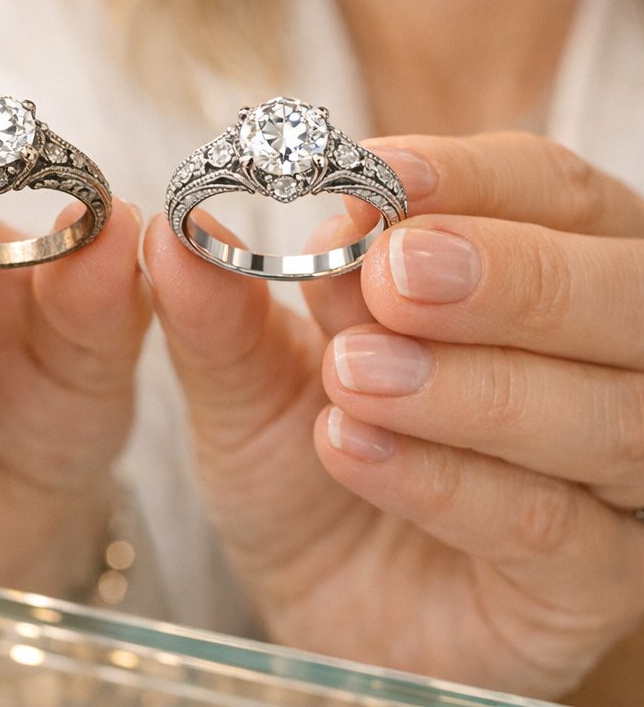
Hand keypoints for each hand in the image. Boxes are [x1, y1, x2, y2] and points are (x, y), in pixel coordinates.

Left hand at [145, 133, 643, 699]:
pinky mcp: (591, 582)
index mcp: (538, 266)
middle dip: (501, 274)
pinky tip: (353, 447)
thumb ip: (223, 307)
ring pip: (599, 412)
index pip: (545, 190)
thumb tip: (172, 226)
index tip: (373, 175)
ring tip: (351, 372)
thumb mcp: (251, 375)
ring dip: (466, 383)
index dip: (468, 176)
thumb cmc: (305, 461)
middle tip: (388, 274)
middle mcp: (602, 358)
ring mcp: (611, 477)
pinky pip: (549, 525)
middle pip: (617, 290)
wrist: (318, 596)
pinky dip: (446, 480)